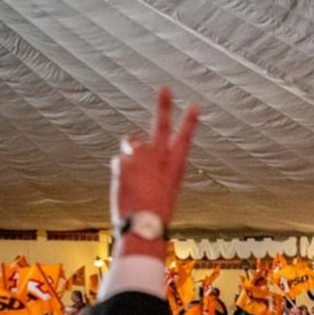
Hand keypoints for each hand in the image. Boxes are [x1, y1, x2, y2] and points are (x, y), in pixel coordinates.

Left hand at [111, 88, 199, 256]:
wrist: (144, 225)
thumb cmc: (155, 213)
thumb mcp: (161, 190)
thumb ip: (151, 166)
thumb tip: (133, 144)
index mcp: (175, 167)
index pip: (185, 139)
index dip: (189, 122)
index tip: (194, 106)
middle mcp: (160, 158)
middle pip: (161, 126)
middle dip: (164, 106)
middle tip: (165, 89)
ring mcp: (141, 157)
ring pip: (132, 142)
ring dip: (131, 152)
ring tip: (135, 175)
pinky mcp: (124, 161)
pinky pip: (119, 159)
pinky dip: (121, 170)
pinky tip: (126, 185)